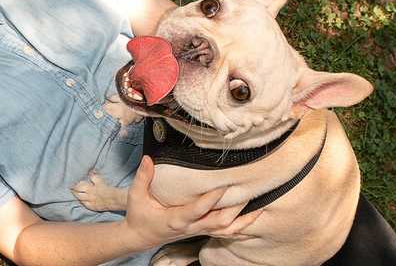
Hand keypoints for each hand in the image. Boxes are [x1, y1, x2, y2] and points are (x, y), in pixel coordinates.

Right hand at [120, 156, 262, 249]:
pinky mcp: (202, 231)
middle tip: (249, 190)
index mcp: (175, 219)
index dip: (211, 199)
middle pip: (218, 222)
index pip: (196, 210)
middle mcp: (190, 227)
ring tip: (260, 205)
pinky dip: (242, 226)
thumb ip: (142, 177)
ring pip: (226, 230)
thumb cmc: (139, 216)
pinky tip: (254, 217)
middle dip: (235, 208)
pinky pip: (226, 232)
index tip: (223, 185)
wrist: (140, 236)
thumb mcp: (136, 196)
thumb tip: (148, 158)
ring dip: (243, 219)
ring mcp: (198, 231)